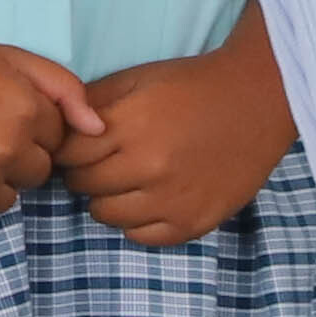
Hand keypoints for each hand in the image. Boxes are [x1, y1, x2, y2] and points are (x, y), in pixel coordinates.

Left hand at [68, 30, 295, 248]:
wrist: (257, 99)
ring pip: (105, 215)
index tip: (80, 146)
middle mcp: (150, 165)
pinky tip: (148, 200)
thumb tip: (58, 129)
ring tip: (125, 181)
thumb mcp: (136, 79)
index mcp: (132, 125)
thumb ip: (93, 104)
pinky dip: (137, 222)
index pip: (69, 153)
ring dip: (107, 199)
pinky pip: (141, 237)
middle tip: (103, 162)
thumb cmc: (191, 85)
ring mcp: (173, 198)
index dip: (68, 148)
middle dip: (85, 172)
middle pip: (83, 184)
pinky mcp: (194, 221)